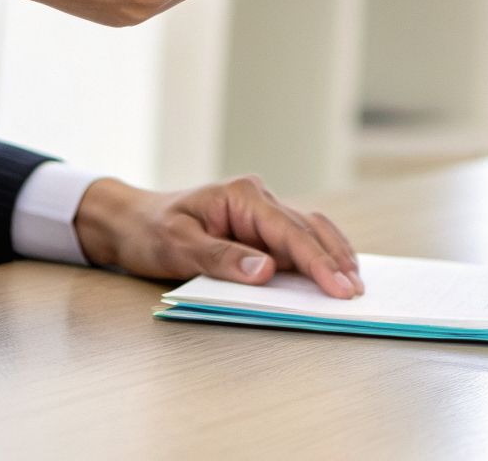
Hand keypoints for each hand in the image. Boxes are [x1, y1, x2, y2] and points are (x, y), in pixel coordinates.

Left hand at [73, 175, 364, 298]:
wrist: (130, 222)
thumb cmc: (150, 232)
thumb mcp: (179, 246)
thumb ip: (223, 258)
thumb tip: (267, 270)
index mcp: (243, 196)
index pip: (290, 231)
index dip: (318, 261)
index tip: (340, 286)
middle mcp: (258, 198)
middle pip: (309, 228)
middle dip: (335, 259)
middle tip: (357, 290)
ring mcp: (260, 211)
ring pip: (309, 230)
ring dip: (333, 254)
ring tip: (354, 281)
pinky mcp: (259, 227)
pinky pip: (296, 238)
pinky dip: (318, 253)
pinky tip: (333, 269)